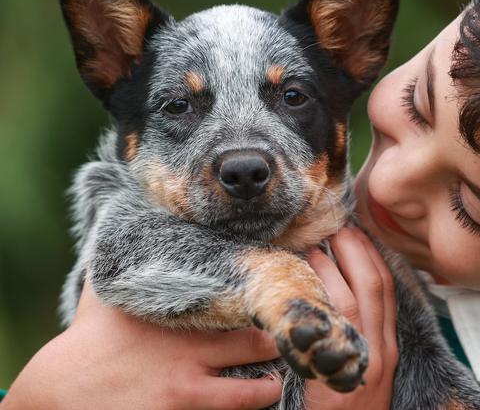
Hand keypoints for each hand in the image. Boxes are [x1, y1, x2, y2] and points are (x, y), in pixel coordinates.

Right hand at [2, 284, 280, 409]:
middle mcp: (193, 352)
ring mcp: (189, 390)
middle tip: (287, 341)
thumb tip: (120, 220)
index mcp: (183, 317)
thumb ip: (125, 261)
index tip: (279, 298)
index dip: (264, 301)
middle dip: (276, 343)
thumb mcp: (106, 292)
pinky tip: (249, 404)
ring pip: (254, 392)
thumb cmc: (88, 337)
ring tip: (273, 381)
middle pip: (259, 345)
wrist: (61, 390)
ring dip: (268, 387)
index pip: (241, 303)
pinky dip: (242, 409)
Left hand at [305, 227, 397, 409]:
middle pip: (375, 283)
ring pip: (353, 296)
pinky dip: (318, 294)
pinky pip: (330, 323)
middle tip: (336, 225)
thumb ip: (361, 333)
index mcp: (388, 344)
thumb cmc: (354, 407)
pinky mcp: (338, 369)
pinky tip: (302, 278)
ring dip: (331, 265)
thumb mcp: (368, 368)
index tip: (356, 232)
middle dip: (356, 248)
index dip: (371, 254)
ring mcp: (363, 357)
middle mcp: (382, 346)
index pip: (387, 287)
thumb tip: (342, 293)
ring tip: (311, 245)